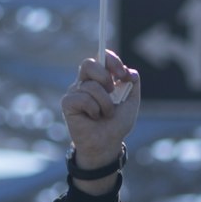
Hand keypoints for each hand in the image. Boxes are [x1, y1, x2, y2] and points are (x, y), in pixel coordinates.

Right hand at [61, 51, 140, 183]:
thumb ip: (133, 85)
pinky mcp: (67, 103)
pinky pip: (82, 98)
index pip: (101, 57)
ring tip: (105, 114)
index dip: (111, 60)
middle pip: (89, 64)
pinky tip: (94, 117)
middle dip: (105, 77)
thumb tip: (130, 72)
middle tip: (112, 92)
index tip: (123, 74)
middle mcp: (85, 82)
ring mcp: (75, 92)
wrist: (107, 144)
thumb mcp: (131, 103)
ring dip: (105, 103)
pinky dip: (94, 109)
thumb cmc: (116, 124)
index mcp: (100, 78)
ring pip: (91, 86)